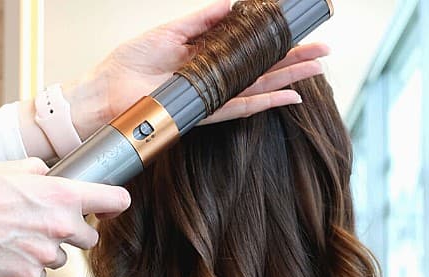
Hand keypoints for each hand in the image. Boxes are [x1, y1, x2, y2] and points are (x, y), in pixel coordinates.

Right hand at [0, 158, 129, 276]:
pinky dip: (26, 265)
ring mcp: (45, 254)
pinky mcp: (27, 275)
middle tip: (45, 223)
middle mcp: (60, 226)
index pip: (115, 200)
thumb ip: (45, 175)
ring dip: (46, 249)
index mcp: (62, 194)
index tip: (111, 207)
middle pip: (89, 238)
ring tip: (15, 235)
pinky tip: (5, 251)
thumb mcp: (16, 167)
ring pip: (61, 258)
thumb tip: (53, 178)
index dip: (114, 204)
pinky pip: (38, 273)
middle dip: (72, 232)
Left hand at [65, 0, 329, 138]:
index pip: (248, 49)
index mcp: (206, 57)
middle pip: (262, 68)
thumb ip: (202, 21)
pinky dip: (266, 102)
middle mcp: (213, 79)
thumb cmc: (129, 64)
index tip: (299, 30)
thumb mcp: (169, 33)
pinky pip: (241, 108)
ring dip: (289, 79)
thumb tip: (232, 4)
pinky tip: (289, 97)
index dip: (275, 41)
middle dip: (294, 59)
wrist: (105, 92)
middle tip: (324, 50)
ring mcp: (211, 97)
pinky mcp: (204, 113)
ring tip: (317, 69)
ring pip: (259, 87)